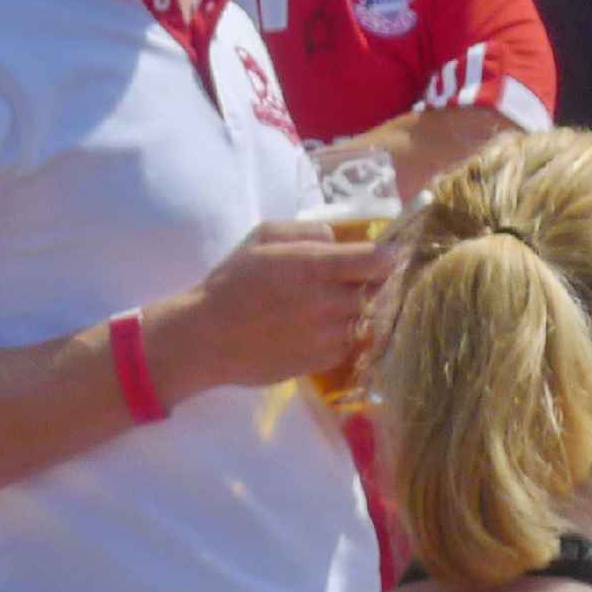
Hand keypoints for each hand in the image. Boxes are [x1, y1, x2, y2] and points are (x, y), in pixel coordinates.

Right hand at [160, 220, 396, 395]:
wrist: (207, 337)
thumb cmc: (231, 282)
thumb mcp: (261, 237)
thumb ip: (307, 230)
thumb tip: (339, 241)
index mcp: (314, 266)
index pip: (379, 261)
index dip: (383, 258)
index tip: (375, 259)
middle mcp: (328, 302)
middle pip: (376, 290)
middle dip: (363, 284)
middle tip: (337, 284)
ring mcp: (329, 336)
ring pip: (364, 318)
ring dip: (351, 311)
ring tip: (321, 309)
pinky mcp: (324, 361)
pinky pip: (350, 343)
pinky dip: (340, 336)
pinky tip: (313, 330)